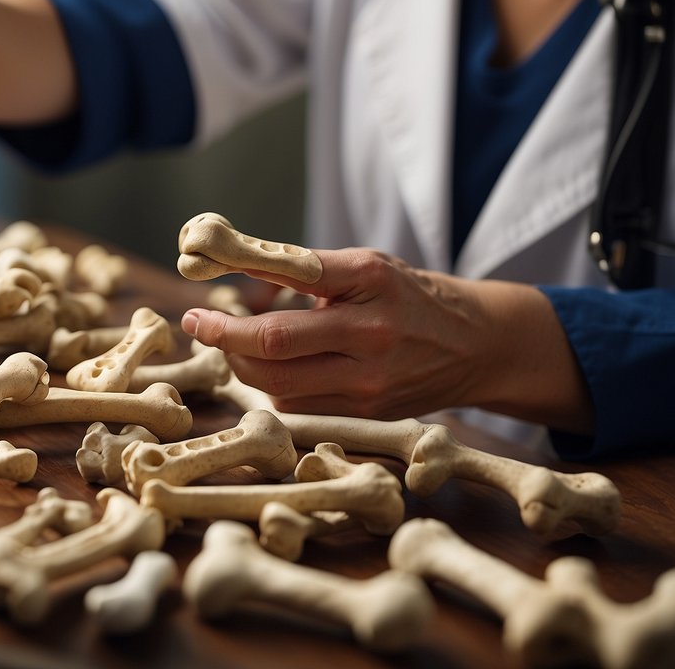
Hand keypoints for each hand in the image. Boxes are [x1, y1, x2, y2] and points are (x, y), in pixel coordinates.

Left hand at [181, 248, 592, 430]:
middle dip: (225, 338)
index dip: (239, 287)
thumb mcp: (362, 267)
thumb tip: (225, 260)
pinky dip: (273, 389)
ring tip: (233, 345)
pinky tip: (273, 371)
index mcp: (369, 279)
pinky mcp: (367, 413)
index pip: (290, 280)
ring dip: (243, 366)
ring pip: (278, 384)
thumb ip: (299, 267)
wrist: (477, 345)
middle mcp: (371, 332)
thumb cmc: (406, 296)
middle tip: (200, 325)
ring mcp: (371, 380)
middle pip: (274, 346)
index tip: (197, 302)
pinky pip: (299, 406)